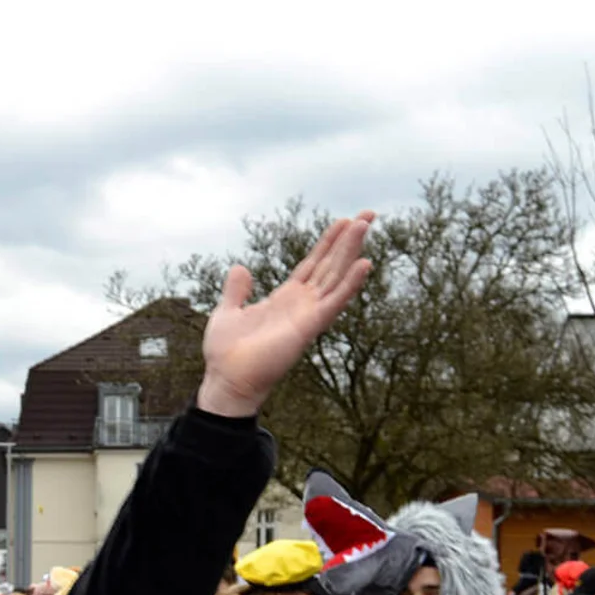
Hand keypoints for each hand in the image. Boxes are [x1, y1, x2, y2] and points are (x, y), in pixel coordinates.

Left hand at [197, 211, 374, 417]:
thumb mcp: (228, 312)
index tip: (343, 221)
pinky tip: (364, 263)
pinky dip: (351, 284)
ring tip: (364, 224)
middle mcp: (301, 304)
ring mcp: (308, 314)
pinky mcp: (309, 326)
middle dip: (348, 239)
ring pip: (336, 276)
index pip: (312, 264)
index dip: (328, 243)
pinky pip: (334, 302)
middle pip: (330, 265)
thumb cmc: (226, 354)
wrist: (226, 380)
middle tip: (368, 214)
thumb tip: (240, 268)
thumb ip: (236, 291)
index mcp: (284, 299)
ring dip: (351, 251)